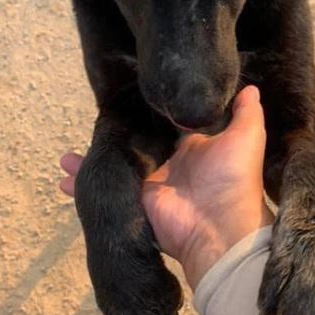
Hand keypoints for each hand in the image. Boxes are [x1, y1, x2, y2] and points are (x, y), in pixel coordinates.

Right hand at [60, 86, 272, 289]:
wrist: (219, 227)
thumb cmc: (235, 177)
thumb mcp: (248, 137)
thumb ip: (246, 112)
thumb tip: (251, 86)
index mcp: (194, 147)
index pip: (168, 124)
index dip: (151, 111)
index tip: (132, 93)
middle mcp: (169, 163)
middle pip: (136, 145)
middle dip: (117, 135)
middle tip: (96, 118)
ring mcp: (149, 182)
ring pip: (115, 166)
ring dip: (92, 160)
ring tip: (66, 154)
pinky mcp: (134, 198)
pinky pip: (106, 187)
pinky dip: (82, 185)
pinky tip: (64, 175)